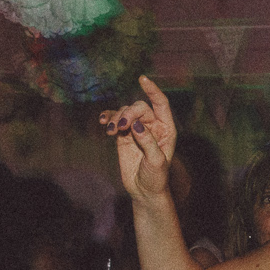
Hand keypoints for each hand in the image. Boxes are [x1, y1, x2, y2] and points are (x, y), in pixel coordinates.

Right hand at [100, 75, 175, 200]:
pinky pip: (115, 120)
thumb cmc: (156, 177)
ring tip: (111, 131)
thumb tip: (136, 124)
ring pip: (125, 112)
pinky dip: (109, 118)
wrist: (144, 191)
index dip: (153, 90)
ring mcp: (137, 129)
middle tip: (121, 126)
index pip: (161, 103)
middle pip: (139, 108)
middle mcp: (153, 126)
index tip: (142, 79)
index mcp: (166, 129)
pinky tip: (103, 121)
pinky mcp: (124, 136)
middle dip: (128, 113)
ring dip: (116, 117)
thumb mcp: (155, 161)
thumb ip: (147, 142)